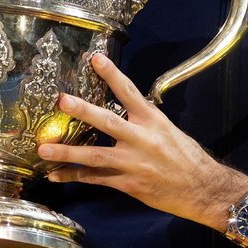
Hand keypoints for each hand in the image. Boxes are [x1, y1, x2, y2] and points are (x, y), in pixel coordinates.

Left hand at [37, 53, 246, 229]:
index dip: (112, 75)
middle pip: (108, 122)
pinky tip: (56, 175)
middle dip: (83, 111)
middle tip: (62, 100)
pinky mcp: (129, 184)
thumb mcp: (168, 130)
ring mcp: (134, 163)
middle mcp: (142, 139)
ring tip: (44, 148)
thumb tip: (123, 108)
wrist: (203, 189)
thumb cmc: (187, 156)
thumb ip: (144, 120)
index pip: (130, 92)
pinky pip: (97, 180)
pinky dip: (75, 176)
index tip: (95, 59)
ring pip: (96, 155)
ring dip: (67, 151)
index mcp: (153, 121)